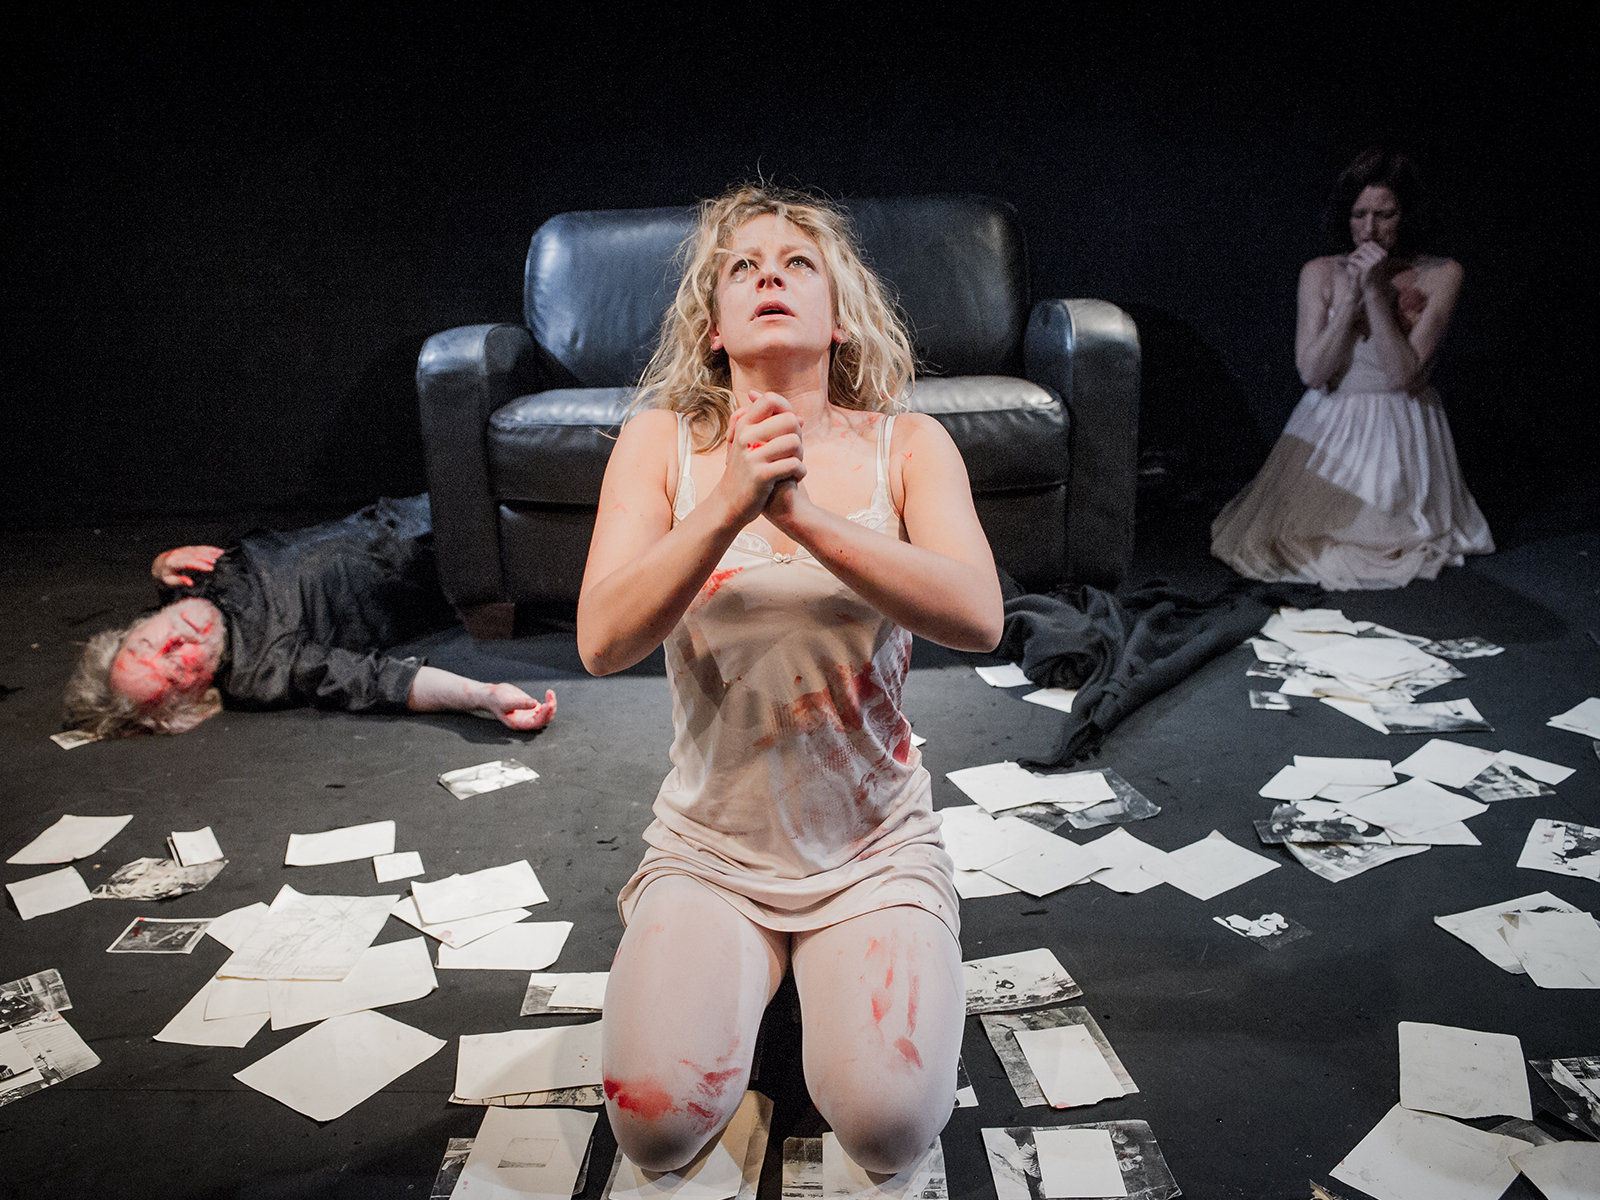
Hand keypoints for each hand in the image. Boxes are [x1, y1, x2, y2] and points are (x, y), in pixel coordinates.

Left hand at [153, 546, 225, 586]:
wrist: (159, 565)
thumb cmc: (165, 575)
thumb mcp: (169, 582)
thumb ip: (180, 581)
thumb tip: (190, 583)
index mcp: (172, 563)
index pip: (189, 562)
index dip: (201, 565)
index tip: (211, 568)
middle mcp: (178, 554)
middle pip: (196, 555)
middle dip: (209, 559)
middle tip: (221, 563)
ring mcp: (184, 549)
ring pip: (200, 550)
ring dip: (212, 553)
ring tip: (223, 557)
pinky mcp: (189, 548)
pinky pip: (201, 547)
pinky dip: (211, 549)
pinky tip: (219, 551)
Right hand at [480, 685, 556, 731]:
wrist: (492, 694)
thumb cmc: (496, 699)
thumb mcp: (506, 701)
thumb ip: (520, 703)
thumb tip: (535, 703)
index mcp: (518, 723)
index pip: (535, 723)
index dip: (544, 715)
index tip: (548, 704)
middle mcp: (525, 721)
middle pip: (544, 720)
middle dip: (550, 710)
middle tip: (551, 698)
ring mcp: (530, 714)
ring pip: (546, 714)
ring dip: (551, 704)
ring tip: (550, 693)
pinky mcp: (532, 707)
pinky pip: (545, 707)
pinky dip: (549, 701)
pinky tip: (549, 693)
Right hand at [716, 391, 805, 525]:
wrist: (729, 504)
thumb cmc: (747, 473)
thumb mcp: (753, 447)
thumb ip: (773, 431)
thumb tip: (801, 418)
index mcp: (743, 426)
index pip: (769, 399)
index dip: (786, 409)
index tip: (789, 428)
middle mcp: (746, 436)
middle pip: (789, 419)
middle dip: (798, 436)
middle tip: (794, 452)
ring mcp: (752, 456)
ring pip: (794, 442)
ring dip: (800, 456)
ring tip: (794, 466)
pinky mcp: (760, 475)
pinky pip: (793, 464)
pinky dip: (800, 472)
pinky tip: (795, 478)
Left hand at [1348, 242, 1390, 294]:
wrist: (1373, 289)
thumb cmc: (1373, 274)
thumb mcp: (1375, 262)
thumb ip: (1372, 253)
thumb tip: (1366, 243)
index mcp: (1384, 254)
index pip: (1370, 244)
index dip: (1362, 248)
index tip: (1357, 255)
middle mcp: (1381, 256)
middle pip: (1364, 246)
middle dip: (1357, 251)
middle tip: (1351, 258)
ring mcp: (1375, 261)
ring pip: (1359, 252)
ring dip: (1353, 256)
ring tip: (1350, 261)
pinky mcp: (1368, 267)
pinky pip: (1355, 259)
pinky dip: (1351, 262)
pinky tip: (1350, 266)